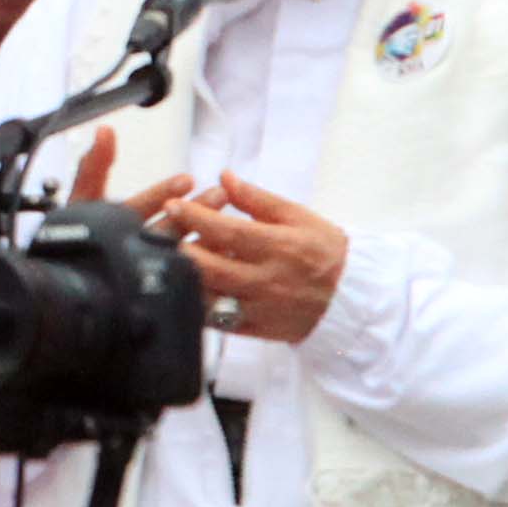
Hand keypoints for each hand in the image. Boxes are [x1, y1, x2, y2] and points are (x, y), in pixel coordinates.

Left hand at [147, 171, 347, 344]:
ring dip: (184, 281)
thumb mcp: (297, 217)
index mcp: (278, 247)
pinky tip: (181, 291)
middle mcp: (267, 280)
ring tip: (163, 263)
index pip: (229, 232)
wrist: (350, 298)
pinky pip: (217, 322)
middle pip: (212, 268)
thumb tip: (224, 176)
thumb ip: (257, 199)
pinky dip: (196, 307)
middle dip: (180, 251)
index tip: (173, 205)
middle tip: (157, 236)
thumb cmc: (325, 251)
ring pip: (210, 298)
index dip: (197, 218)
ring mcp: (259, 309)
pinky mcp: (255, 330)